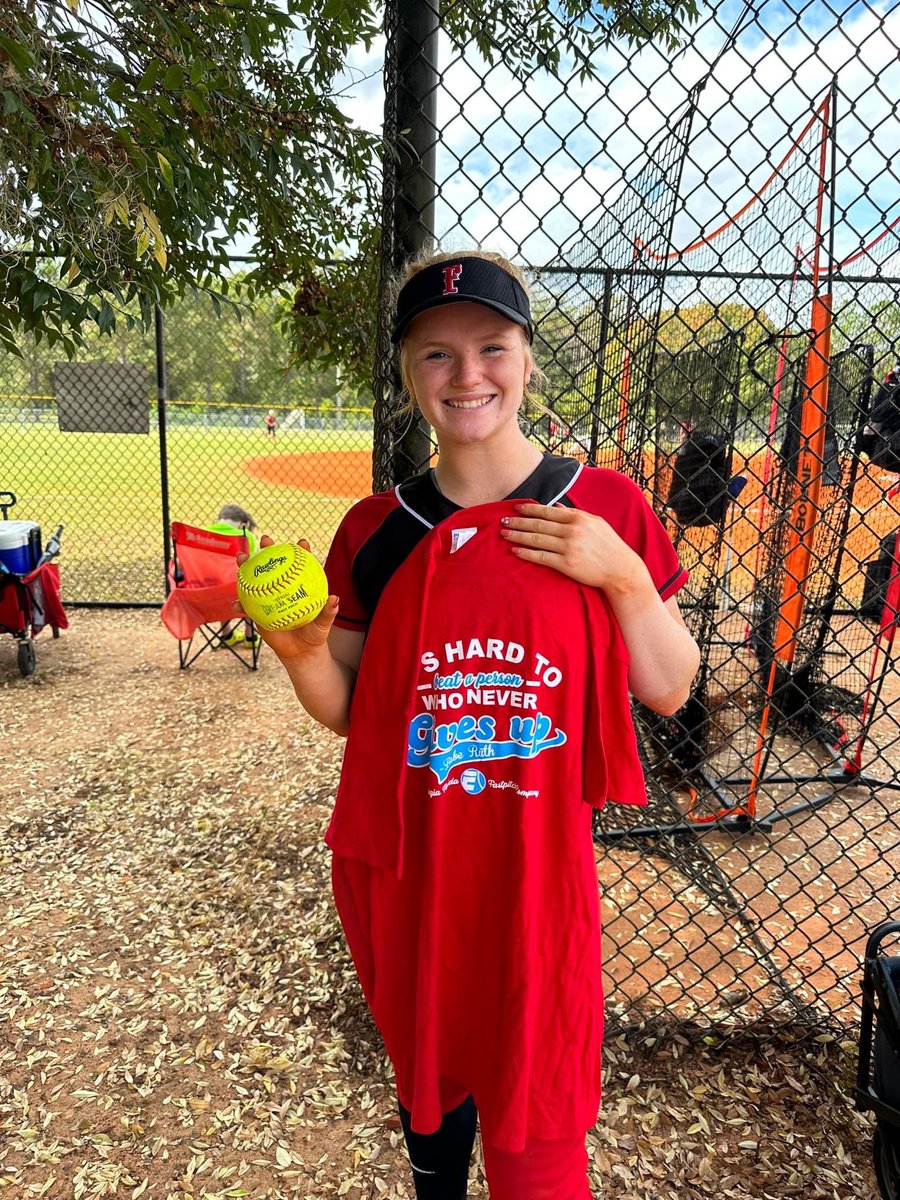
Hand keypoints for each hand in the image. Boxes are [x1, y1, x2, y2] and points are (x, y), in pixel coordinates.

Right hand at [233, 536, 338, 660]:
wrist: (301, 650)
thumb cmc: (314, 633)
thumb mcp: (323, 624)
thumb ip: (328, 612)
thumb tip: (335, 599)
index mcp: (298, 584)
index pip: (300, 563)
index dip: (300, 550)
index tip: (301, 543)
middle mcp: (281, 586)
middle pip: (272, 562)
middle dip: (267, 548)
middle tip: (265, 541)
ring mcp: (267, 596)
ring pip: (254, 578)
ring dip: (245, 566)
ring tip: (241, 560)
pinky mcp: (256, 611)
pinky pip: (245, 605)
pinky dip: (239, 604)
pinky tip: (236, 605)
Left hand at [499, 503, 645, 595]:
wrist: (621, 569)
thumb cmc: (609, 545)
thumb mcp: (595, 523)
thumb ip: (574, 514)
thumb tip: (555, 505)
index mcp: (578, 518)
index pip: (547, 511)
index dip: (529, 509)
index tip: (515, 508)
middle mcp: (572, 530)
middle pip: (538, 524)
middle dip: (518, 522)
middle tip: (502, 521)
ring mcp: (569, 547)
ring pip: (537, 539)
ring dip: (517, 536)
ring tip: (504, 534)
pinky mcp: (566, 564)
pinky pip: (541, 557)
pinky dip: (526, 553)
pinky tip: (515, 551)